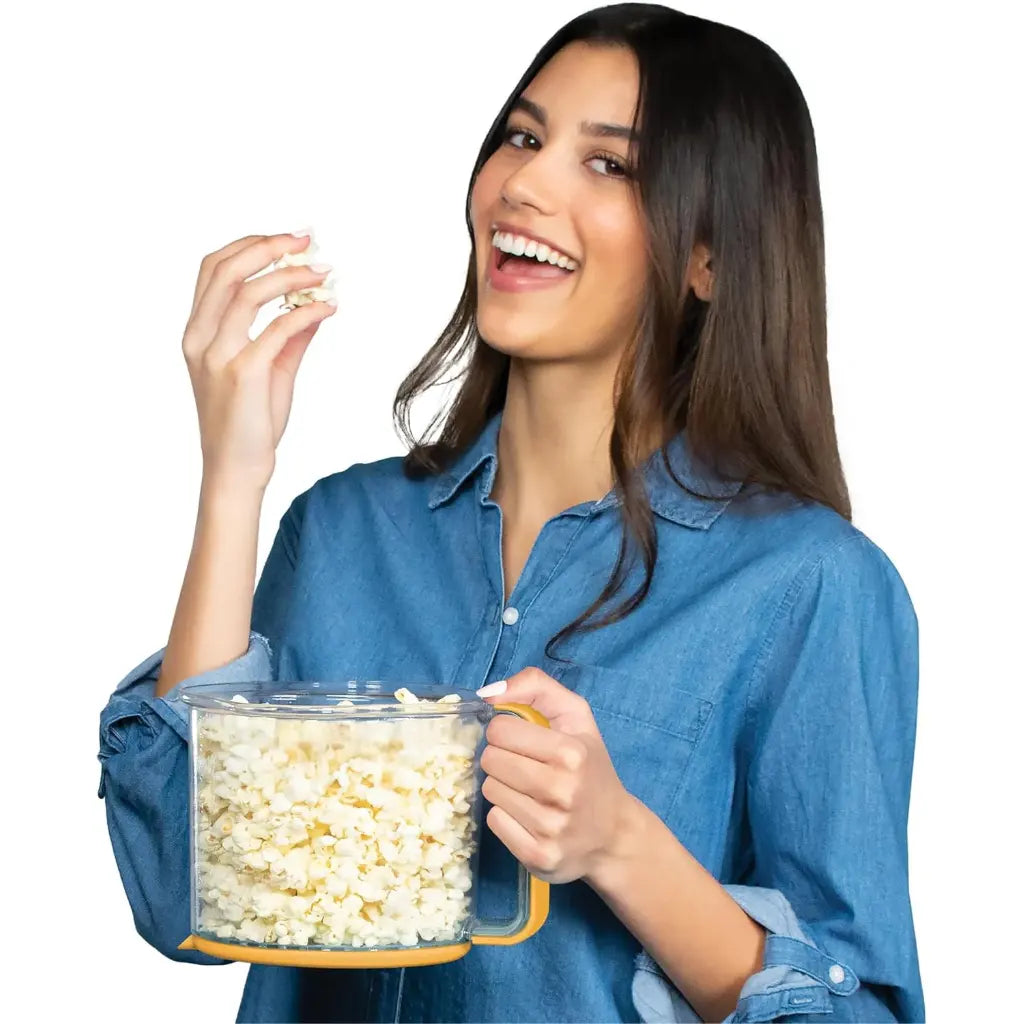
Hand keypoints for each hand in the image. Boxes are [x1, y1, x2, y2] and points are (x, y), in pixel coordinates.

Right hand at [181, 231, 337, 493]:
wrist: (236, 469)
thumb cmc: (249, 424)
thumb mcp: (270, 370)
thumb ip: (288, 336)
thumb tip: (315, 304)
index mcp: (197, 332)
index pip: (214, 268)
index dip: (250, 244)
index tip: (288, 239)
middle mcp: (200, 338)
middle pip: (227, 270)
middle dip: (269, 246)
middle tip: (308, 240)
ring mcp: (217, 356)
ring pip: (249, 293)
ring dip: (291, 275)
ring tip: (323, 272)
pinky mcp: (242, 374)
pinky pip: (277, 328)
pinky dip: (305, 311)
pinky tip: (327, 307)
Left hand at [477, 667, 635, 884]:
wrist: (615, 835)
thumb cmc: (591, 768)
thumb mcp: (576, 717)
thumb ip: (537, 687)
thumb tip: (488, 693)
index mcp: (571, 752)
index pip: (501, 729)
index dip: (507, 731)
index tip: (524, 741)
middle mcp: (561, 790)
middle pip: (490, 760)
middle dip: (502, 758)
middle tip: (526, 766)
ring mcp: (549, 827)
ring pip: (490, 790)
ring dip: (503, 787)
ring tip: (529, 791)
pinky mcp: (537, 856)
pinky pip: (494, 822)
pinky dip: (506, 816)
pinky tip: (528, 815)